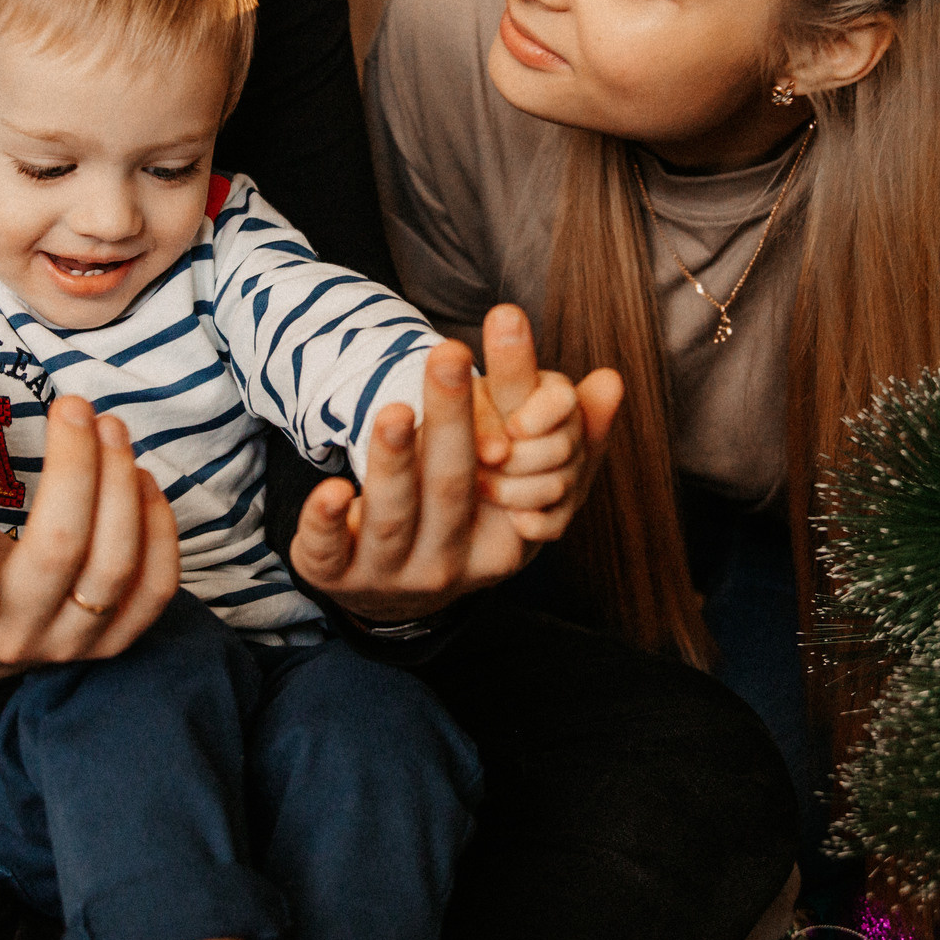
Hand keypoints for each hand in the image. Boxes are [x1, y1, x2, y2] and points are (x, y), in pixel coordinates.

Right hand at [0, 395, 179, 690]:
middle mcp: (14, 634)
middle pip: (60, 547)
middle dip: (75, 466)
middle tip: (75, 405)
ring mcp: (71, 644)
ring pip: (114, 565)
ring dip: (121, 487)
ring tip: (110, 428)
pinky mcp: (115, 643)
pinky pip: (153, 591)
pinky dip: (158, 533)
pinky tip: (143, 480)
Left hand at [287, 304, 620, 625]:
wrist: (394, 600)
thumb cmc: (467, 524)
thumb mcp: (518, 491)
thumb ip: (569, 433)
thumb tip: (613, 380)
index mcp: (506, 540)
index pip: (527, 478)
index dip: (531, 418)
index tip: (513, 340)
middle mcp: (450, 561)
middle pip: (454, 487)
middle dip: (453, 418)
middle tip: (449, 352)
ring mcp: (390, 571)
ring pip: (394, 516)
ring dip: (393, 462)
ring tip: (393, 411)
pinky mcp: (332, 573)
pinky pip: (327, 552)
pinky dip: (327, 524)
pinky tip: (331, 490)